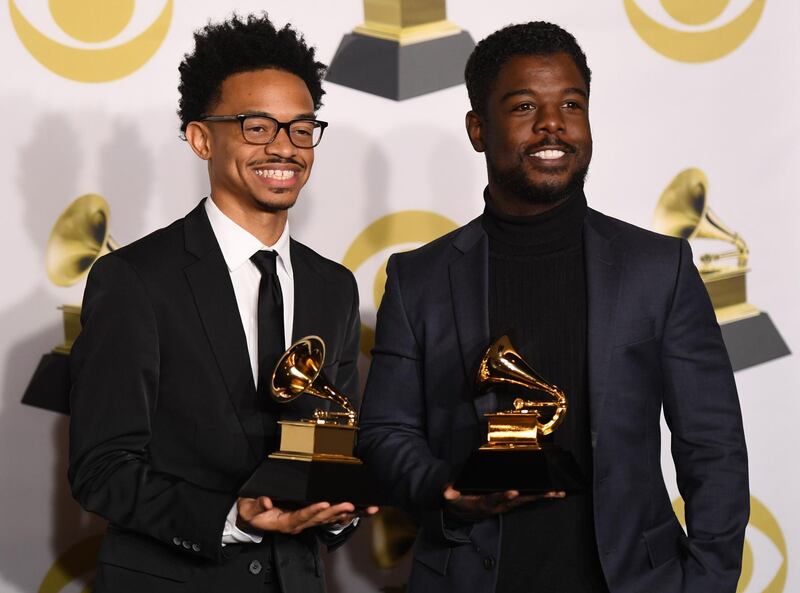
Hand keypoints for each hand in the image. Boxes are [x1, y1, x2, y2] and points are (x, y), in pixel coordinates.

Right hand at [237, 497, 372, 534]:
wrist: (253, 517)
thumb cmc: (252, 511)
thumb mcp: (249, 508)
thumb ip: (257, 505)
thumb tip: (266, 502)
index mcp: (285, 522)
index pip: (301, 517)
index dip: (312, 511)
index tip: (324, 504)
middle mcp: (299, 523)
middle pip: (319, 519)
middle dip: (334, 511)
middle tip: (349, 504)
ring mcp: (306, 520)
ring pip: (328, 519)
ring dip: (344, 514)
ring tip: (359, 508)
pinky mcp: (311, 516)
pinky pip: (329, 516)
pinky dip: (344, 514)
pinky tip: (358, 510)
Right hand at [442, 485, 564, 521]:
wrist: (462, 514)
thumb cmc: (458, 501)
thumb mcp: (451, 498)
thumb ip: (450, 494)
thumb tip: (447, 492)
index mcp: (485, 502)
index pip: (496, 498)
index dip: (504, 495)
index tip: (514, 491)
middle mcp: (499, 505)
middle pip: (519, 501)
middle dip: (535, 496)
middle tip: (551, 492)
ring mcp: (506, 505)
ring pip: (527, 500)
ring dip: (543, 496)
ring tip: (559, 492)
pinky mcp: (510, 503)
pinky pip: (527, 499)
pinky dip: (540, 496)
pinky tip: (552, 492)